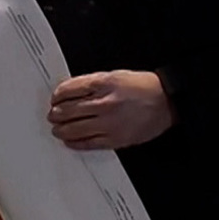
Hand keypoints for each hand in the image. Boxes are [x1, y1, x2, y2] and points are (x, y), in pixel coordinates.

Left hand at [47, 70, 175, 150]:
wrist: (166, 101)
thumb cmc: (143, 87)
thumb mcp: (115, 76)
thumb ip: (93, 84)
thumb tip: (71, 93)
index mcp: (104, 84)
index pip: (70, 89)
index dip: (58, 95)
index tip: (55, 98)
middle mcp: (105, 103)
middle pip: (69, 110)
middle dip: (56, 113)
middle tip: (52, 115)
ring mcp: (109, 123)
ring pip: (75, 129)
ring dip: (61, 129)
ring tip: (57, 129)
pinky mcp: (115, 139)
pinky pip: (89, 144)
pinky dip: (75, 143)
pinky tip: (70, 141)